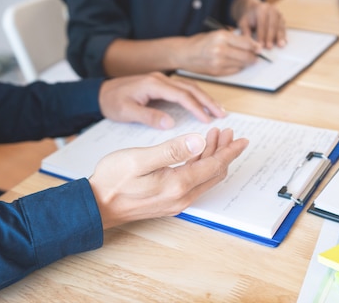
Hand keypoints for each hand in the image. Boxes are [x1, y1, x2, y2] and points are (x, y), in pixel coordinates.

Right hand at [89, 128, 248, 228]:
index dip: (229, 150)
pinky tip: (195, 155)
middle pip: (213, 172)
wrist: (96, 205)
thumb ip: (172, 150)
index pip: (214, 165)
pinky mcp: (169, 202)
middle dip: (223, 151)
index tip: (241, 139)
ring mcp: (176, 202)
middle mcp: (182, 197)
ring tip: (213, 137)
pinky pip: (193, 183)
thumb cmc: (113, 180)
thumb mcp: (140, 159)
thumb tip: (199, 141)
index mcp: (178, 184)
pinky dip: (199, 166)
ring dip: (211, 157)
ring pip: (204, 178)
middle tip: (227, 132)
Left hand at [98, 72, 225, 128]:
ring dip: (205, 98)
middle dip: (208, 101)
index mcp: (154, 84)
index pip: (182, 95)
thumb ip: (148, 116)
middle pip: (191, 88)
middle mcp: (161, 79)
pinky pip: (183, 88)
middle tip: (222, 115)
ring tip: (218, 110)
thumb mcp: (126, 111)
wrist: (99, 92)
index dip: (196, 107)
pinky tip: (203, 104)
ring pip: (189, 87)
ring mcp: (161, 80)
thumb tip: (170, 123)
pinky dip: (196, 96)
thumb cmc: (111, 102)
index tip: (208, 119)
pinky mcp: (161, 84)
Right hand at [177, 30, 259, 75]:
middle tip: (256, 56)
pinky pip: (234, 71)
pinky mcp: (217, 72)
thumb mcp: (216, 33)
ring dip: (247, 63)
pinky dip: (238, 68)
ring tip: (248, 60)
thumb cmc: (200, 42)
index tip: (259, 48)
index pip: (246, 42)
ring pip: (242, 64)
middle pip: (246, 55)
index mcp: (222, 36)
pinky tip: (236, 64)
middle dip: (254, 56)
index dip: (255, 46)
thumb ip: (232, 38)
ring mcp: (218, 62)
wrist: (184, 53)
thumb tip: (250, 42)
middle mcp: (221, 49)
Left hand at [232, 0, 285, 49]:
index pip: (262, 24)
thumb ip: (245, 33)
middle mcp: (271, 10)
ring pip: (280, 26)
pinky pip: (283, 28)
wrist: (253, 10)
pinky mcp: (282, 19)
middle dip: (271, 37)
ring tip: (280, 46)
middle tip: (269, 47)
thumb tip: (250, 44)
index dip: (261, 35)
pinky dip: (283, 36)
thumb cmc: (248, 18)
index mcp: (261, 9)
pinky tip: (283, 43)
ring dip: (280, 37)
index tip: (260, 45)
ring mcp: (278, 14)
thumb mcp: (243, 24)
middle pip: (272, 25)